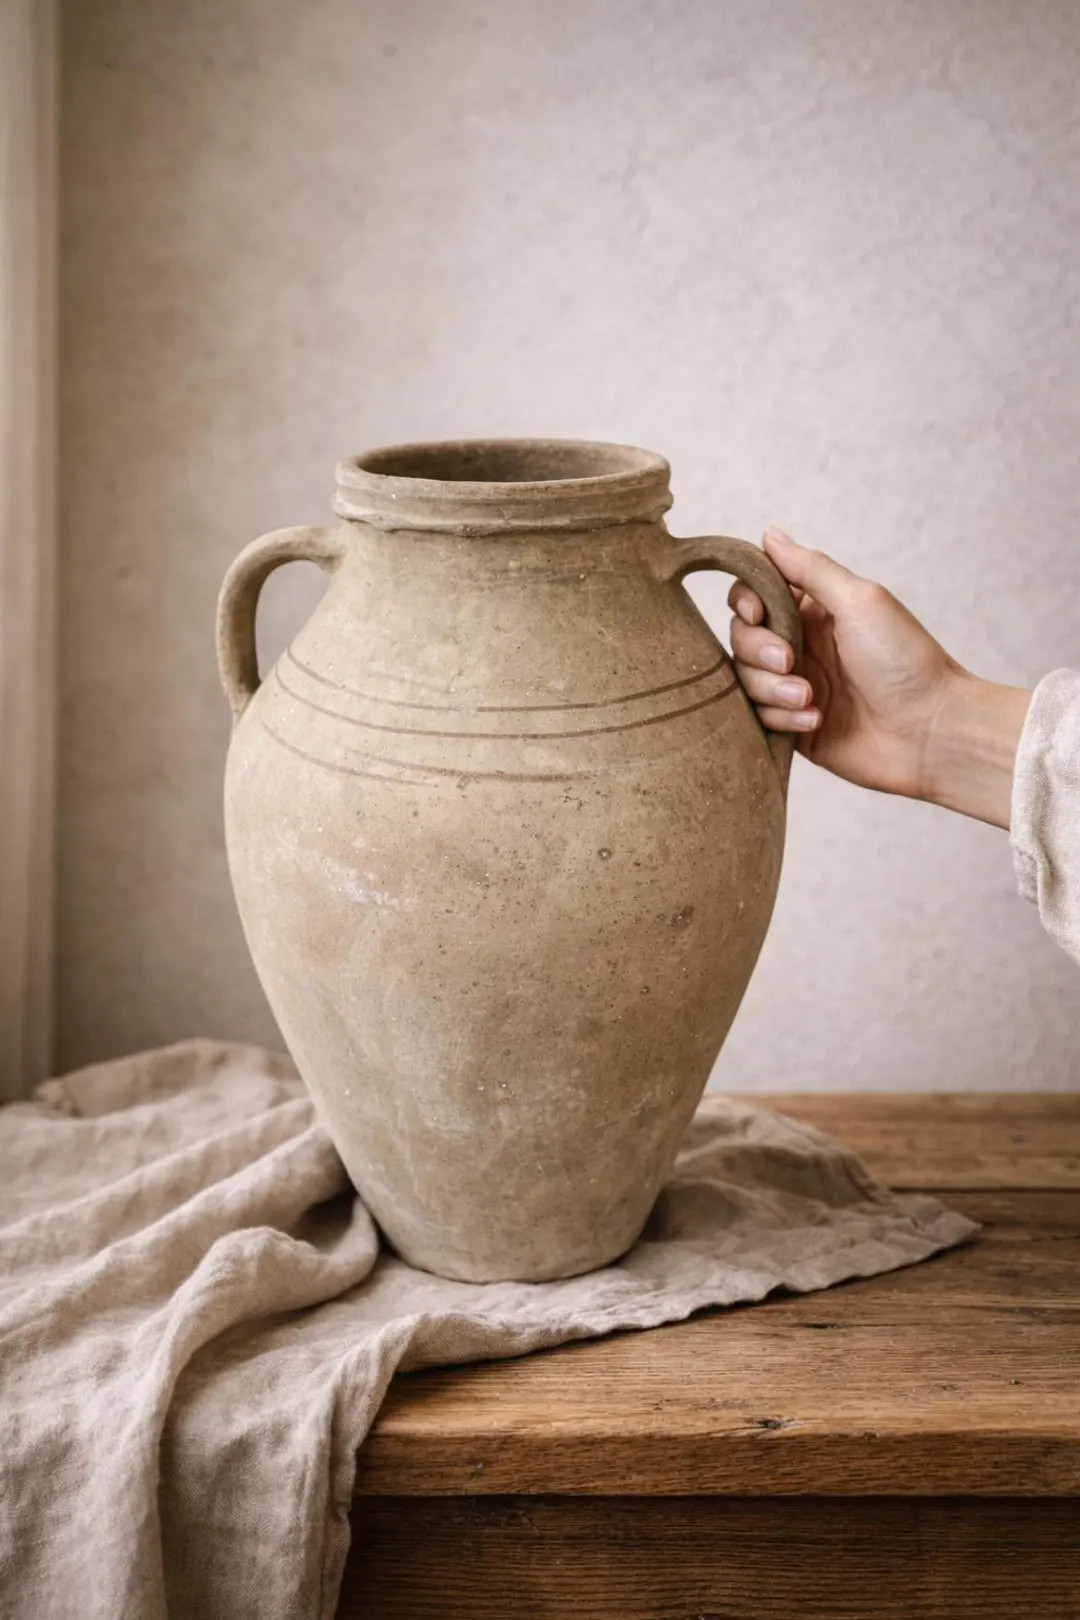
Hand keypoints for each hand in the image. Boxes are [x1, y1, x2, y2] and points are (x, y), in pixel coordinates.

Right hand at [728, 529, 1030, 828]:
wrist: (931, 731)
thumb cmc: (906, 660)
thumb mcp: (859, 601)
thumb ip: (809, 568)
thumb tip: (769, 534)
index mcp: (814, 611)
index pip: (754, 597)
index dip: (745, 602)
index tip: (757, 613)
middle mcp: (800, 646)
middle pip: (741, 640)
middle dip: (758, 650)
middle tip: (790, 660)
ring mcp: (794, 688)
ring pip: (746, 682)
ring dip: (772, 689)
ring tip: (811, 699)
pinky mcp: (793, 726)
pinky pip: (760, 719)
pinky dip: (782, 719)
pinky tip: (817, 720)